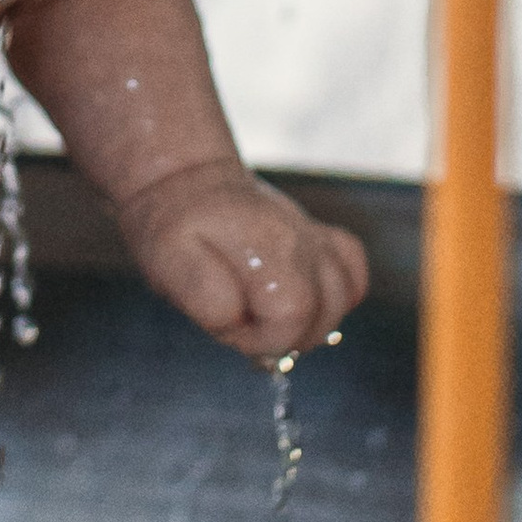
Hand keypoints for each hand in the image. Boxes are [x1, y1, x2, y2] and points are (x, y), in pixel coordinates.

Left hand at [116, 159, 368, 365]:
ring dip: (311, 323)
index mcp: (266, 244)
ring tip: (269, 319)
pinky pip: (352, 273)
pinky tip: (303, 303)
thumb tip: (238, 321)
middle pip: (326, 312)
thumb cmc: (173, 226)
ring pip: (344, 297)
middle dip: (287, 337)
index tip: (233, 330)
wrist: (185, 182)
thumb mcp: (169, 261)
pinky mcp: (321, 238)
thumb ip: (204, 296)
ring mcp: (315, 236)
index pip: (293, 314)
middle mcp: (301, 238)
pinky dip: (336, 297)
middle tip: (246, 326)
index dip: (265, 339)